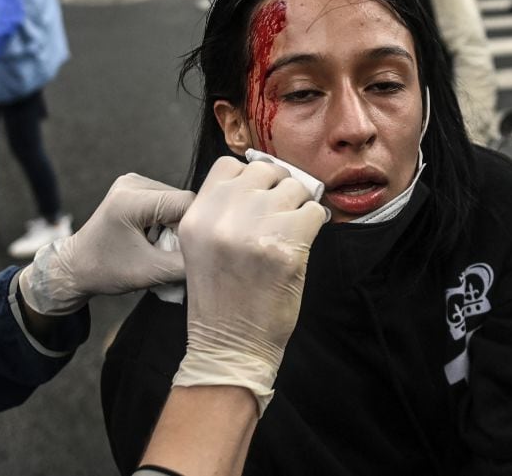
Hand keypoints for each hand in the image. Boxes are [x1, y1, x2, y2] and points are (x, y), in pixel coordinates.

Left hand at [18, 174, 194, 315]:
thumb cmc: (105, 271)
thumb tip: (218, 257)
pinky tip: (158, 238)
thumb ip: (187, 263)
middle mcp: (133, 183)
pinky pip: (167, 202)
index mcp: (131, 199)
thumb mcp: (150, 272)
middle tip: (176, 253)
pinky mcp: (135, 188)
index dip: (196, 228)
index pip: (187, 203)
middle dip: (186, 228)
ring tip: (164, 247)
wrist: (74, 267)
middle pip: (183, 201)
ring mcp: (133, 182)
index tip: (192, 251)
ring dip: (178, 225)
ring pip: (177, 202)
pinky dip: (169, 221)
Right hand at [173, 157, 325, 415]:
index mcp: (196, 217)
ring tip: (292, 229)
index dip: (251, 178)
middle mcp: (222, 219)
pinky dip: (315, 223)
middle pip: (265, 172)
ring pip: (294, 188)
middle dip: (280, 187)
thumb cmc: (222, 297)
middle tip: (283, 212)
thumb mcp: (202, 246)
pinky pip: (314, 212)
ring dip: (300, 205)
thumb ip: (222, 210)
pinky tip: (303, 241)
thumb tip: (265, 179)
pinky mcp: (285, 248)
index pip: (229, 166)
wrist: (231, 345)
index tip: (261, 195)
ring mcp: (254, 231)